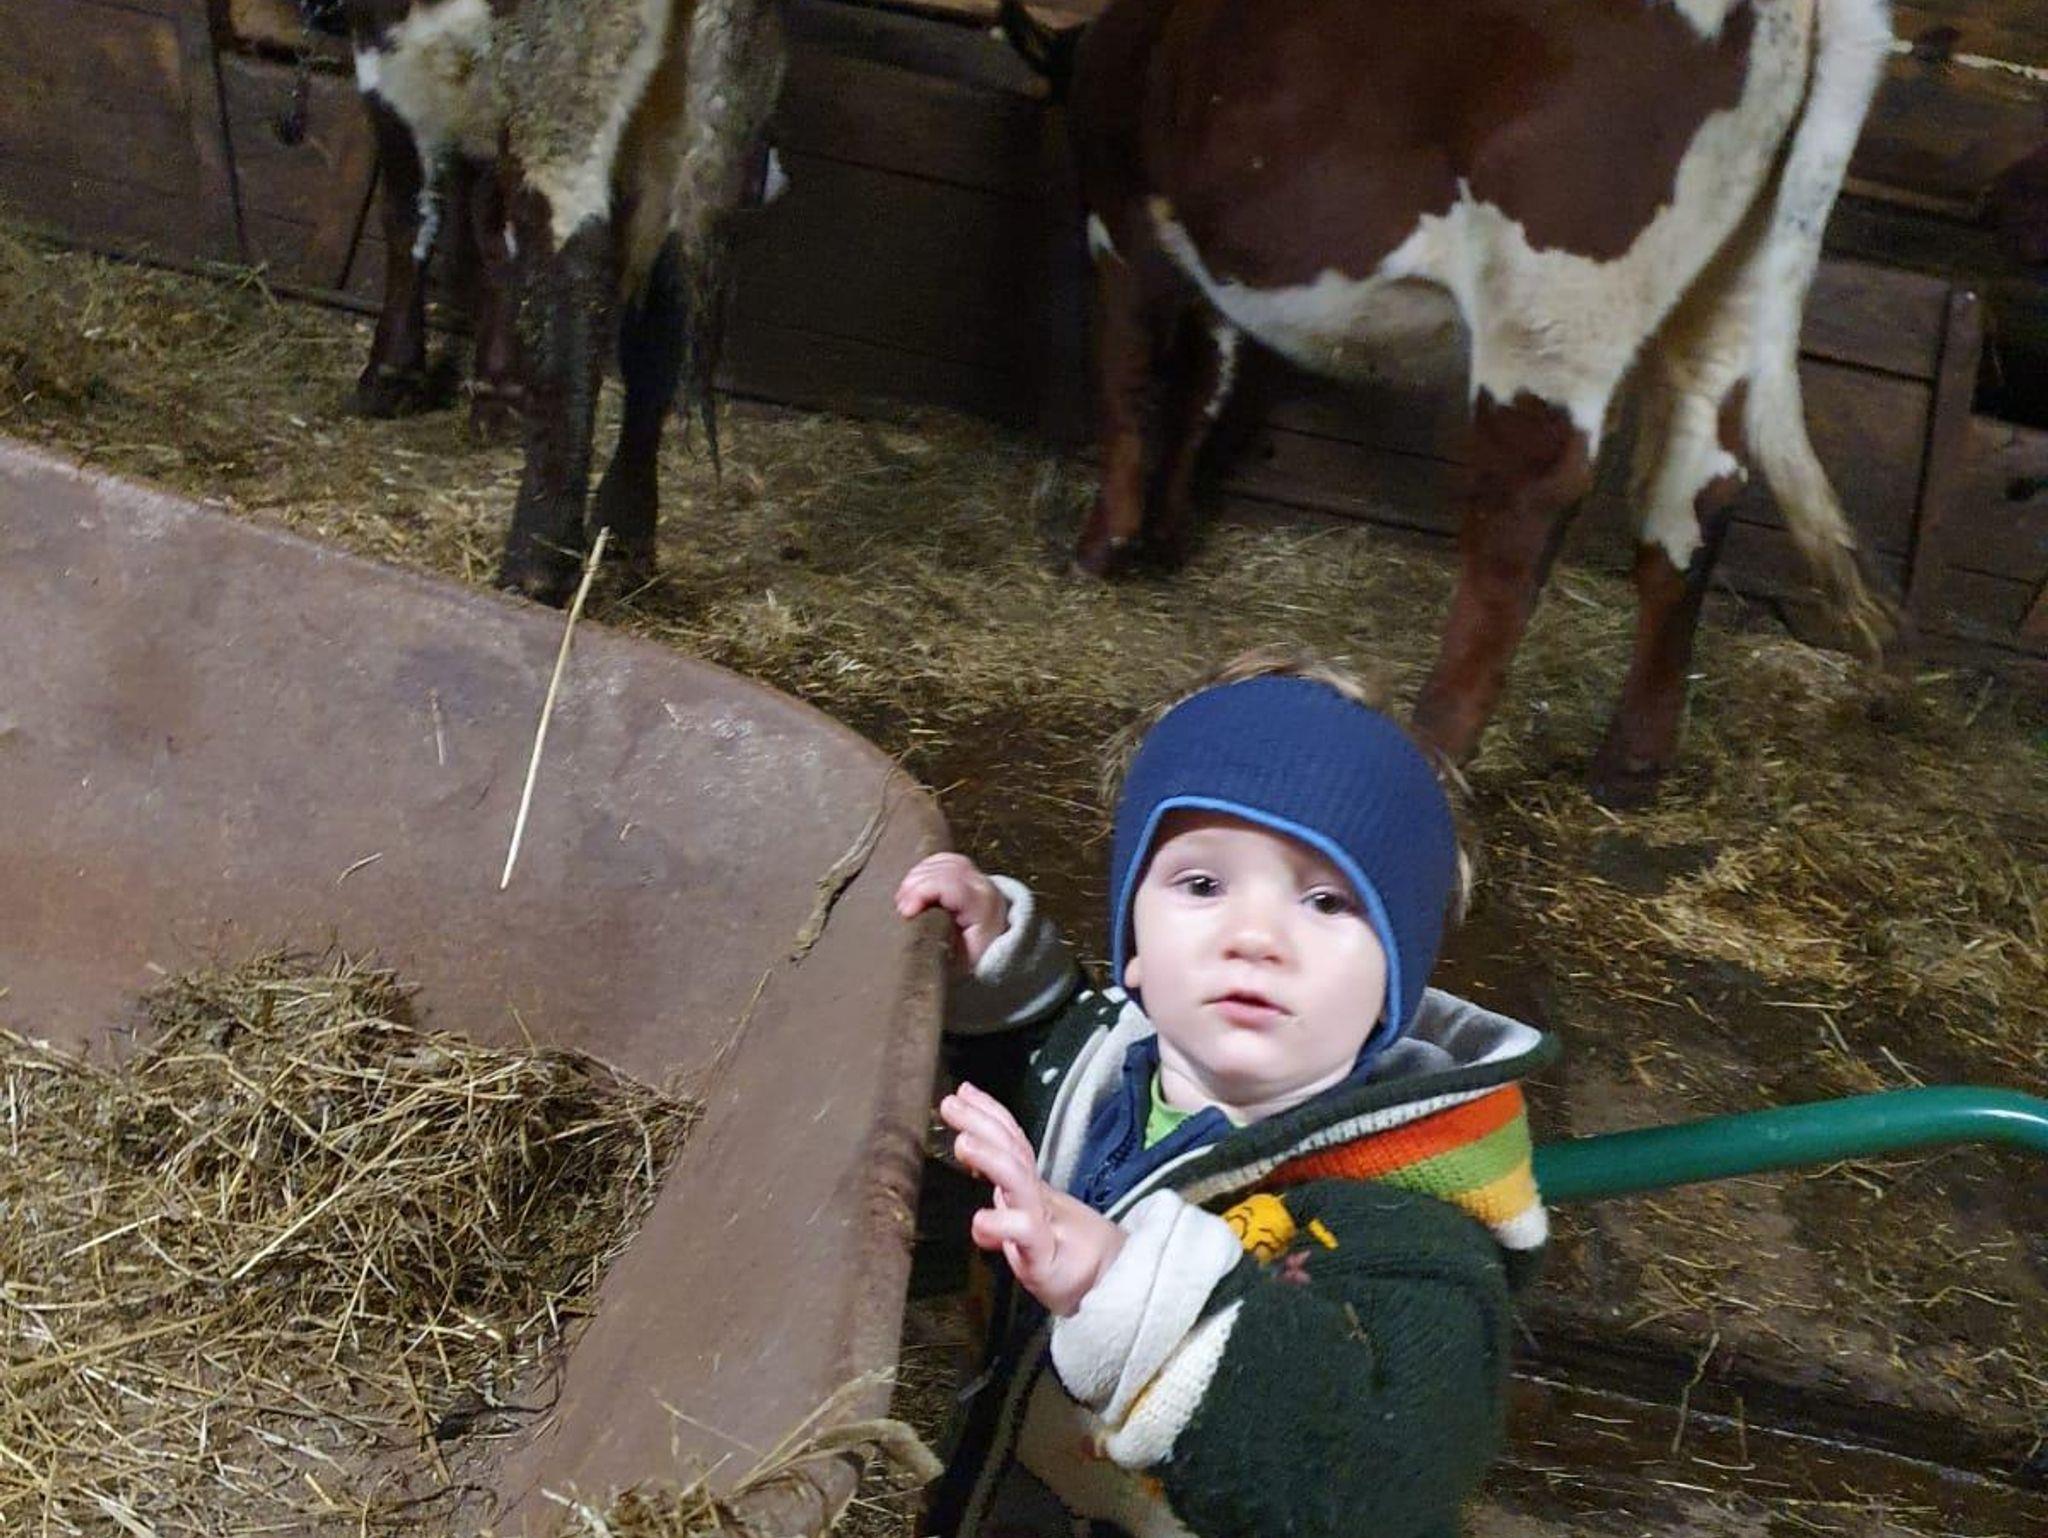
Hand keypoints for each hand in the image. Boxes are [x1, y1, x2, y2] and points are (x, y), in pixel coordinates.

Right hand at [895, 852, 1010, 969]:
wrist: (992, 951)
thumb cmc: (972, 958)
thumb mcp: (958, 958)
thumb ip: (939, 940)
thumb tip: (912, 923)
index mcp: (982, 907)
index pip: (950, 885)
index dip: (922, 892)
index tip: (906, 912)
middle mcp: (982, 886)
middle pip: (942, 870)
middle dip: (914, 886)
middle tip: (902, 910)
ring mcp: (976, 876)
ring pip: (940, 862)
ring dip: (916, 878)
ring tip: (905, 900)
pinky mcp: (969, 872)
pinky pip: (943, 859)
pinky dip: (924, 869)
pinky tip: (914, 886)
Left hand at [940, 1080, 1124, 1315]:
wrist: (1113, 1284)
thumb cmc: (1069, 1256)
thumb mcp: (1030, 1235)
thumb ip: (1003, 1222)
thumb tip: (978, 1220)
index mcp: (1031, 1189)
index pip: (1011, 1142)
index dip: (989, 1114)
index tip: (964, 1092)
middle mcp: (1036, 1200)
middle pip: (1012, 1152)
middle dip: (982, 1123)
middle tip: (953, 1104)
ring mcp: (1043, 1225)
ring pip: (1019, 1183)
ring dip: (991, 1158)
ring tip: (964, 1143)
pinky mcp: (1045, 1258)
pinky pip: (1026, 1236)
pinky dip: (1003, 1224)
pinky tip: (981, 1221)